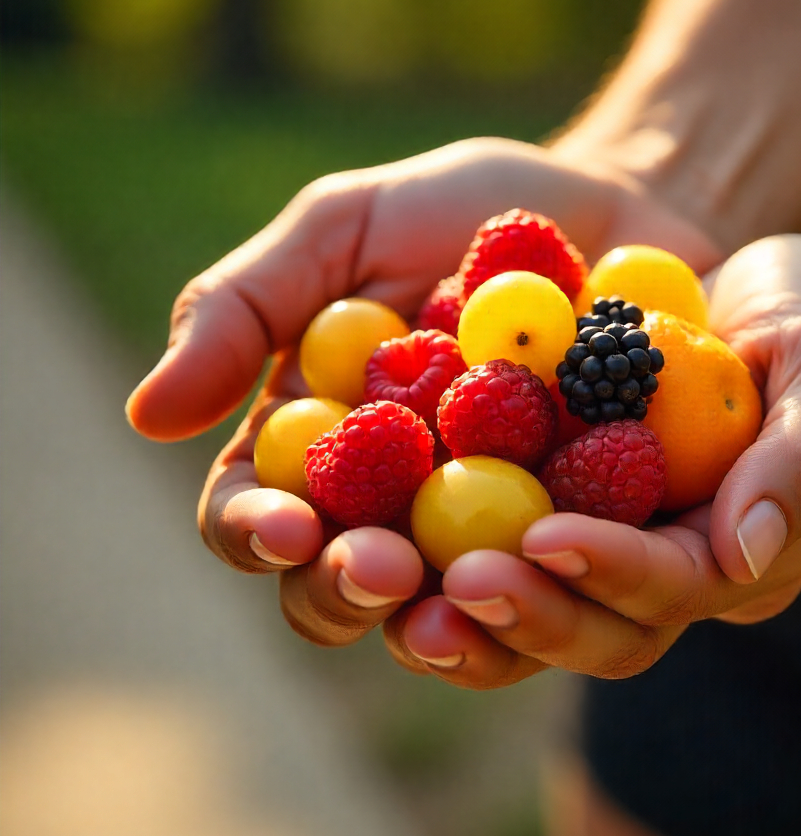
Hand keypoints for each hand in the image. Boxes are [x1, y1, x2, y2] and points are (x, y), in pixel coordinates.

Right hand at [126, 137, 719, 649]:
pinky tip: (569, 565)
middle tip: (381, 566)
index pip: (259, 517)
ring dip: (457, 626)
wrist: (617, 209)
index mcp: (324, 448)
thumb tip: (146, 415)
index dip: (256, 533)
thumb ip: (245, 308)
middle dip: (351, 591)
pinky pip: (578, 595)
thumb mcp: (347, 229)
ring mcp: (499, 534)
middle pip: (349, 590)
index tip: (287, 524)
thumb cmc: (467, 213)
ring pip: (461, 622)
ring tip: (469, 590)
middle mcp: (401, 509)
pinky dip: (568, 594)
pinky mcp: (597, 537)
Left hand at [380, 235, 800, 687]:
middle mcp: (647, 567)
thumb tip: (747, 552)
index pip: (669, 590)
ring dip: (446, 605)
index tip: (550, 539)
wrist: (746, 288)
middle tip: (455, 591)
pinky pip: (465, 530)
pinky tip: (356, 515)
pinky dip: (412, 531)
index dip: (613, 574)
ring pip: (513, 603)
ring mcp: (583, 535)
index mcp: (726, 554)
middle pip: (584, 628)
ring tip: (377, 575)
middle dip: (522, 615)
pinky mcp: (526, 493)